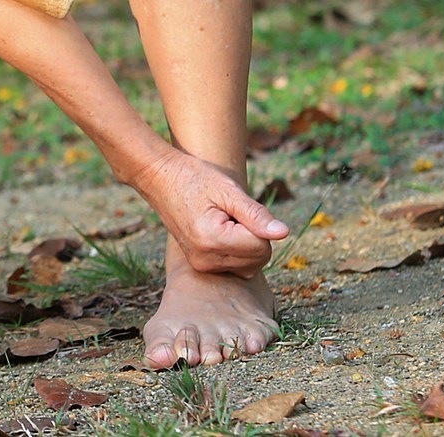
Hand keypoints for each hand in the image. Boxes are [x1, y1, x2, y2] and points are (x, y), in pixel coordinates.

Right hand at [129, 148, 287, 275]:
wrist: (159, 178)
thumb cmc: (194, 178)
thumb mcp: (228, 190)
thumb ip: (256, 215)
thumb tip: (284, 233)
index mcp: (212, 239)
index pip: (262, 246)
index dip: (258, 224)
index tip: (236, 208)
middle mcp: (205, 259)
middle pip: (258, 259)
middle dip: (254, 236)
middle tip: (230, 213)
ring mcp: (201, 265)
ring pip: (250, 266)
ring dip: (246, 244)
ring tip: (223, 221)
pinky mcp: (200, 266)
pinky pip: (237, 267)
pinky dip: (237, 251)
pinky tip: (220, 231)